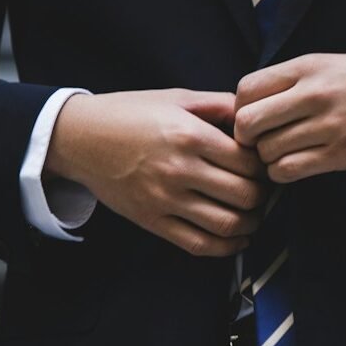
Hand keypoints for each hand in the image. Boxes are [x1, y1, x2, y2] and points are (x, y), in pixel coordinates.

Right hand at [45, 89, 268, 256]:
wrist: (80, 138)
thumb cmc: (131, 113)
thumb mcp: (177, 98)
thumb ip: (220, 105)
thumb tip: (256, 115)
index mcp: (189, 135)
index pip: (248, 161)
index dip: (265, 165)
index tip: (264, 164)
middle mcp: (179, 170)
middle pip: (245, 195)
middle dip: (262, 195)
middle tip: (263, 189)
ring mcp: (165, 199)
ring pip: (227, 224)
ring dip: (251, 223)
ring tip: (254, 214)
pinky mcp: (152, 221)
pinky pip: (199, 244)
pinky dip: (227, 247)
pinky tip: (237, 238)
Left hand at [234, 51, 345, 182]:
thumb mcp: (331, 64)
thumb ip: (293, 81)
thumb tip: (251, 105)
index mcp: (308, 66)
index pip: (245, 90)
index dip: (240, 109)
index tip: (254, 118)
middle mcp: (315, 94)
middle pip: (247, 123)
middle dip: (247, 138)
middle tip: (261, 142)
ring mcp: (329, 126)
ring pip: (267, 152)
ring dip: (268, 158)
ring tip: (284, 153)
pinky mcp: (343, 154)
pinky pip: (289, 170)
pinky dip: (284, 173)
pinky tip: (296, 165)